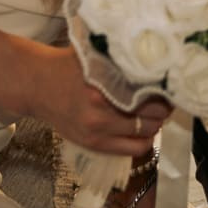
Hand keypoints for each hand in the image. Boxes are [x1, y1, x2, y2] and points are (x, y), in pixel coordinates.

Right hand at [16, 45, 169, 156]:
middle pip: (153, 114)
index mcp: (104, 84)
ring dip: (155, 124)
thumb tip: (154, 60)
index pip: (150, 93)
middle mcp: (102, 110)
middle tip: (166, 99)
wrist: (37, 86)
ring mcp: (98, 130)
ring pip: (146, 133)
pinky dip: (144, 140)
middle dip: (163, 107)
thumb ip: (120, 61)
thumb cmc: (68, 67)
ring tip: (155, 113)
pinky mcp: (93, 144)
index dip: (165, 90)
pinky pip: (132, 149)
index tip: (170, 84)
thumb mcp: (95, 57)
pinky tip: (144, 129)